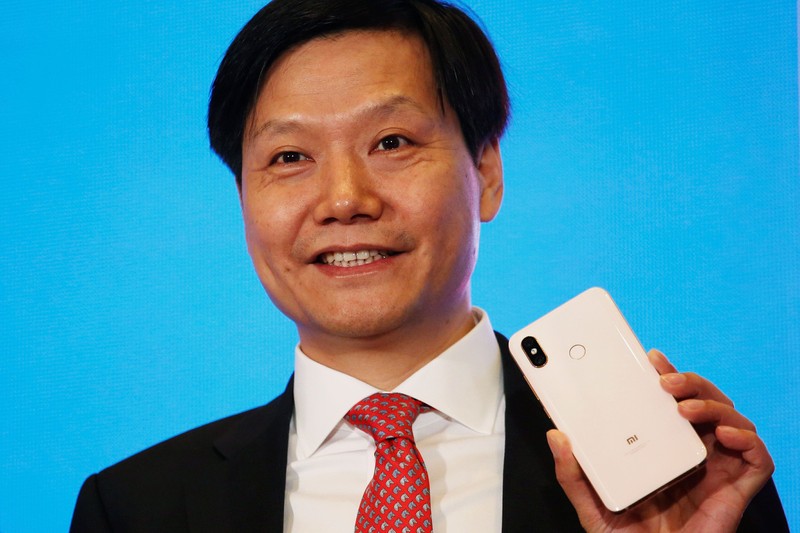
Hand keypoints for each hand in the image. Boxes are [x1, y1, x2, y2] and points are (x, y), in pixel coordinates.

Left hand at [546, 349, 773, 532]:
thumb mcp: (591, 504)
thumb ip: (572, 474)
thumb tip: (556, 435)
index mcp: (660, 447)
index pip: (668, 401)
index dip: (665, 375)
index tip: (649, 358)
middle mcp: (690, 452)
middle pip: (703, 402)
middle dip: (689, 381)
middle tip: (664, 381)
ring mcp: (716, 469)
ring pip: (731, 419)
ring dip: (712, 404)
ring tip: (685, 407)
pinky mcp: (737, 490)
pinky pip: (758, 458)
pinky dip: (748, 439)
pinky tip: (724, 435)